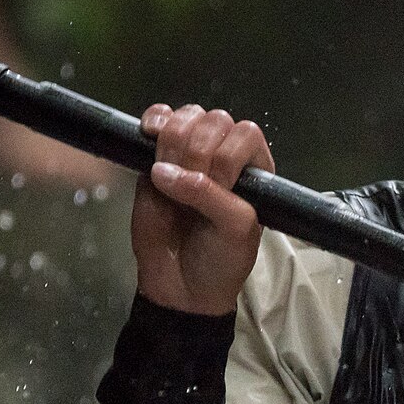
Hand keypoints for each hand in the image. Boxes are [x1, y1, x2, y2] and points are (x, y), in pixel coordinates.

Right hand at [130, 104, 275, 315]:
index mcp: (254, 170)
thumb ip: (212, 196)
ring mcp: (189, 154)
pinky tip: (149, 134)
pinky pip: (157, 120)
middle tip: (190, 192)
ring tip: (168, 178)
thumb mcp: (234, 230)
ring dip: (174, 142)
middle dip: (198, 153)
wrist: (182, 285)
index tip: (218, 186)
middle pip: (213, 120)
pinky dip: (153, 120)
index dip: (227, 155)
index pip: (246, 133)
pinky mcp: (156, 157)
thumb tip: (164, 171)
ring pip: (185, 117)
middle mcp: (225, 156)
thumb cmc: (221, 259)